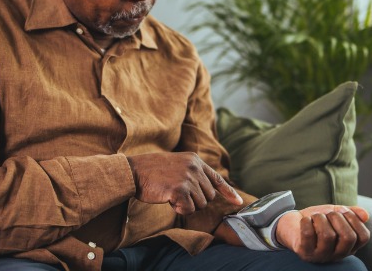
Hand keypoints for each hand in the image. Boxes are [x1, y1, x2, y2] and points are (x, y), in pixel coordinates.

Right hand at [126, 152, 242, 214]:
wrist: (132, 171)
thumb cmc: (151, 171)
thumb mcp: (176, 166)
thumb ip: (192, 174)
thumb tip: (207, 191)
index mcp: (195, 160)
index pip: (217, 178)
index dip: (229, 192)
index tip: (239, 202)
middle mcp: (195, 167)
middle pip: (208, 197)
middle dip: (195, 201)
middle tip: (176, 194)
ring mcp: (188, 177)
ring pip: (200, 205)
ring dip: (186, 205)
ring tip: (170, 194)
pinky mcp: (180, 189)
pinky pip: (189, 210)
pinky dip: (179, 209)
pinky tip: (168, 200)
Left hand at [275, 205, 369, 262]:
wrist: (292, 224)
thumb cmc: (318, 220)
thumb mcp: (337, 213)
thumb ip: (352, 213)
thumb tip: (366, 216)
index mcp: (348, 247)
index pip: (363, 237)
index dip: (355, 220)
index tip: (343, 211)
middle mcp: (336, 255)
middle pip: (348, 237)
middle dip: (338, 218)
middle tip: (328, 214)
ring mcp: (320, 256)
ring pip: (328, 235)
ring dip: (321, 218)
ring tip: (315, 217)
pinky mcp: (304, 252)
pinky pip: (308, 235)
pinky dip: (306, 222)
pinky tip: (305, 220)